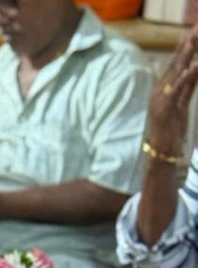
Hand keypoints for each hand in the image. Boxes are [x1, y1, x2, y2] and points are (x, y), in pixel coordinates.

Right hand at [148, 24, 197, 156]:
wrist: (160, 151)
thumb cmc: (170, 130)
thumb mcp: (181, 104)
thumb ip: (187, 86)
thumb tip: (194, 68)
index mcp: (163, 90)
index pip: (175, 66)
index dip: (184, 49)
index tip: (191, 33)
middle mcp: (160, 91)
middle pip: (175, 65)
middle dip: (185, 47)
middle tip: (194, 30)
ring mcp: (161, 99)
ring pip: (175, 74)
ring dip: (184, 57)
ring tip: (192, 41)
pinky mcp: (165, 107)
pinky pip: (176, 90)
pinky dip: (183, 78)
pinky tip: (191, 67)